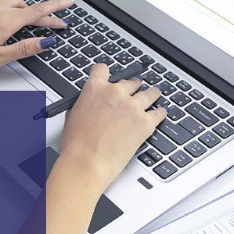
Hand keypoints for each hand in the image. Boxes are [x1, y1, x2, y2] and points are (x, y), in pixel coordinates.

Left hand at [0, 0, 73, 76]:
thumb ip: (23, 48)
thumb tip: (44, 43)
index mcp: (4, 21)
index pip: (37, 12)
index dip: (55, 9)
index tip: (68, 3)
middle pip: (27, 7)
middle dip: (43, 15)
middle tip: (54, 25)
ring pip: (13, 3)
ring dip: (26, 10)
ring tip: (32, 22)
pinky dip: (10, 8)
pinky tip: (8, 18)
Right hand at [58, 64, 165, 192]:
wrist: (87, 163)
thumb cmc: (76, 145)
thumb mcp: (73, 115)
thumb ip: (86, 102)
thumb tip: (91, 103)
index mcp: (95, 88)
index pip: (102, 69)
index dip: (106, 73)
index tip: (111, 76)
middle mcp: (115, 93)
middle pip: (130, 82)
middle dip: (132, 86)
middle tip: (134, 90)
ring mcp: (133, 107)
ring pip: (148, 94)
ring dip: (151, 94)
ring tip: (154, 94)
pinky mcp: (145, 122)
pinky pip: (158, 113)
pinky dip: (160, 113)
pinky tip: (160, 113)